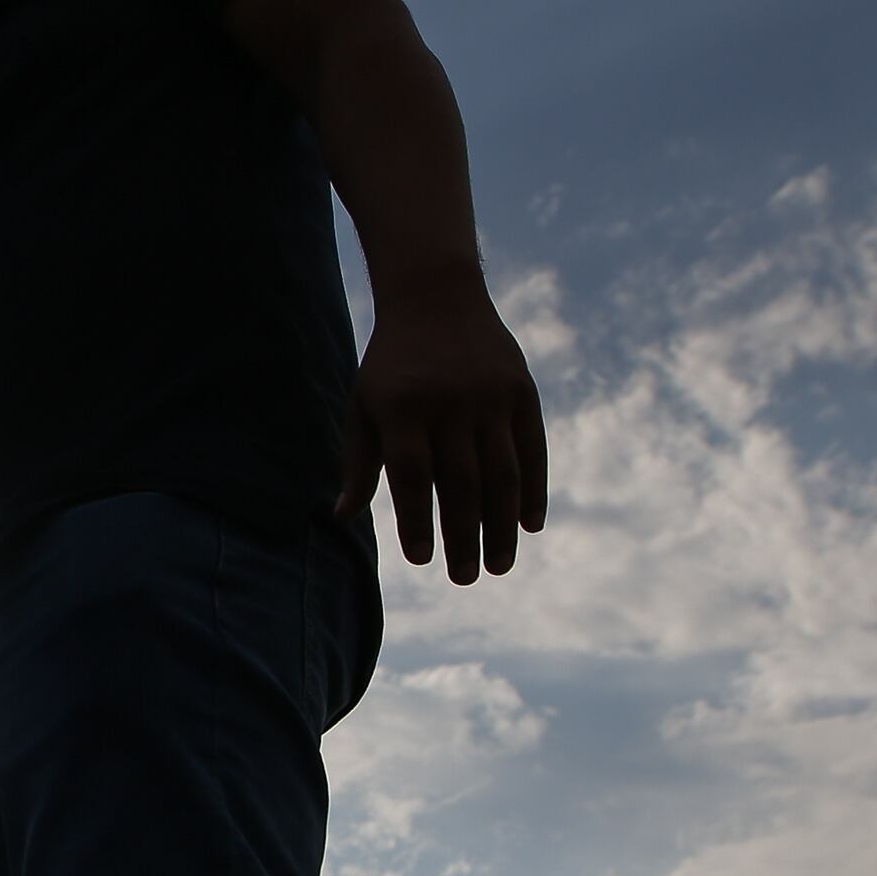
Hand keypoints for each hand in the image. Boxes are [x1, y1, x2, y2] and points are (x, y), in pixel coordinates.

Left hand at [344, 285, 545, 584]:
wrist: (436, 298)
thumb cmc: (390, 365)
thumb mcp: (364, 406)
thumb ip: (359, 462)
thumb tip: (343, 516)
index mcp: (403, 410)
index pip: (412, 476)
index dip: (417, 520)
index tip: (420, 560)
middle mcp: (449, 404)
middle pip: (460, 482)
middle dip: (463, 536)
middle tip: (465, 578)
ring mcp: (490, 398)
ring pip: (501, 473)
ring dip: (502, 525)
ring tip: (500, 565)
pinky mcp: (521, 392)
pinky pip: (532, 449)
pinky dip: (533, 489)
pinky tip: (530, 525)